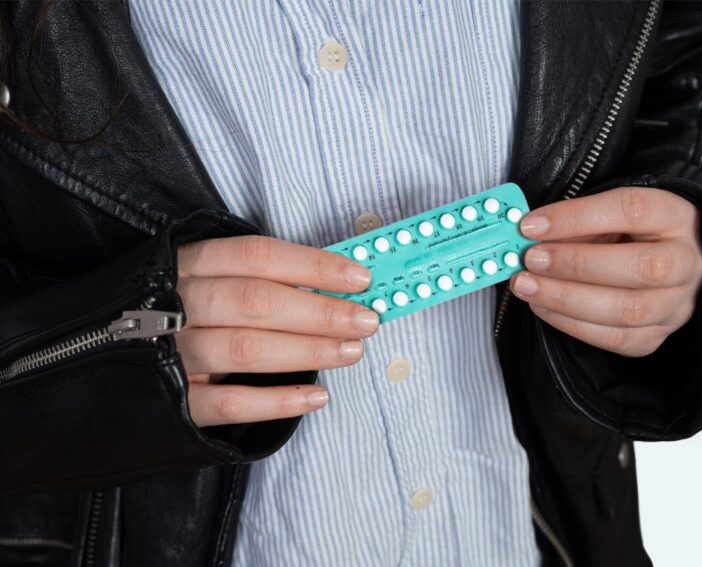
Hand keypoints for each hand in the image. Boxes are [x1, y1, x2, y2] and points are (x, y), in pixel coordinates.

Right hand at [175, 235, 377, 426]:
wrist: (87, 358)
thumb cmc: (165, 311)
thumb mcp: (198, 280)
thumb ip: (253, 280)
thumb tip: (331, 287)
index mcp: (187, 264)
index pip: (257, 256)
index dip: (312, 265)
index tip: (358, 278)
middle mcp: (175, 304)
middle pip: (258, 302)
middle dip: (321, 313)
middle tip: (366, 321)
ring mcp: (169, 353)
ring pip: (247, 349)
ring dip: (308, 351)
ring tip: (352, 352)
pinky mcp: (170, 401)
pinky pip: (229, 403)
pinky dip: (278, 401)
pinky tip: (317, 396)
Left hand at [510, 186, 701, 356]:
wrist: (662, 265)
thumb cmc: (626, 233)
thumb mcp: (607, 214)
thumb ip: (575, 222)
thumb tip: (529, 235)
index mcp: (675, 216)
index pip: (631, 210)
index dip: (577, 217)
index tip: (532, 225)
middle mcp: (686, 262)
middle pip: (640, 267)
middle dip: (575, 264)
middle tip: (530, 259)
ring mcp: (676, 304)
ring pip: (627, 310)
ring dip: (566, 299)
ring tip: (526, 286)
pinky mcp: (656, 336)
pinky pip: (615, 339)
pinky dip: (571, 324)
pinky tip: (543, 307)